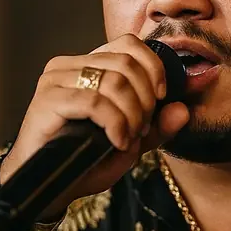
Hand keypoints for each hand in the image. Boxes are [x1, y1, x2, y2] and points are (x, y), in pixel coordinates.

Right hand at [0, 34, 189, 218]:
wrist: (49, 187)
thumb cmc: (85, 161)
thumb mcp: (131, 142)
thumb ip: (157, 125)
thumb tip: (183, 109)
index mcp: (88, 64)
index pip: (129, 43)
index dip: (153, 67)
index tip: (160, 98)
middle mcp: (69, 65)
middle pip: (126, 63)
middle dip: (145, 99)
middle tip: (140, 129)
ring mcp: (56, 80)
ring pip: (114, 81)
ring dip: (132, 114)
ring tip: (128, 138)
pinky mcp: (47, 99)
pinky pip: (95, 102)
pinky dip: (115, 123)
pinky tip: (117, 141)